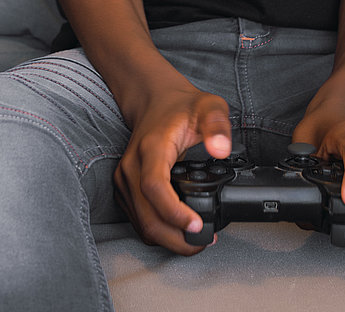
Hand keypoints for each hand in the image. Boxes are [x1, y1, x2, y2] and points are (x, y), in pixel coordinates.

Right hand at [115, 81, 233, 253]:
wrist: (154, 100)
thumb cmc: (181, 107)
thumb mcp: (209, 106)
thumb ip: (218, 124)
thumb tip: (220, 149)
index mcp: (152, 147)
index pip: (155, 187)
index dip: (174, 213)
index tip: (196, 226)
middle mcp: (132, 165)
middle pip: (147, 215)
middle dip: (175, 238)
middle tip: (203, 242)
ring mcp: (124, 178)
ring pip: (141, 222)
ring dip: (167, 239)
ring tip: (195, 241)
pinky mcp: (124, 187)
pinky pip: (137, 218)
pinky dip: (157, 231)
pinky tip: (177, 231)